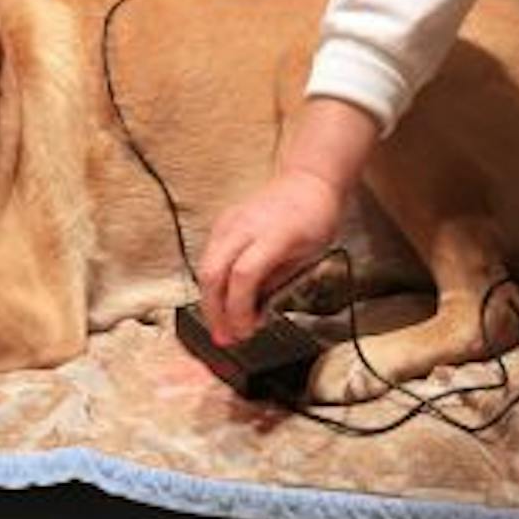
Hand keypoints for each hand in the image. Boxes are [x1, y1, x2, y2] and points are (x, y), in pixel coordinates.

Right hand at [195, 169, 342, 345]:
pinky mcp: (222, 222)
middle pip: (213, 273)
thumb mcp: (308, 256)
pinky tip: (223, 299)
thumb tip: (253, 314)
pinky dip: (213, 283)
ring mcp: (230, 221)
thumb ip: (277, 284)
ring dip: (210, 301)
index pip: (244, 275)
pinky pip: (208, 257)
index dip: (239, 309)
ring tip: (224, 325)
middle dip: (215, 311)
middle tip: (225, 337)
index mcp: (274, 234)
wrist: (307, 181)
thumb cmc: (314, 218)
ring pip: (205, 267)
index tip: (244, 330)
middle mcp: (246, 225)